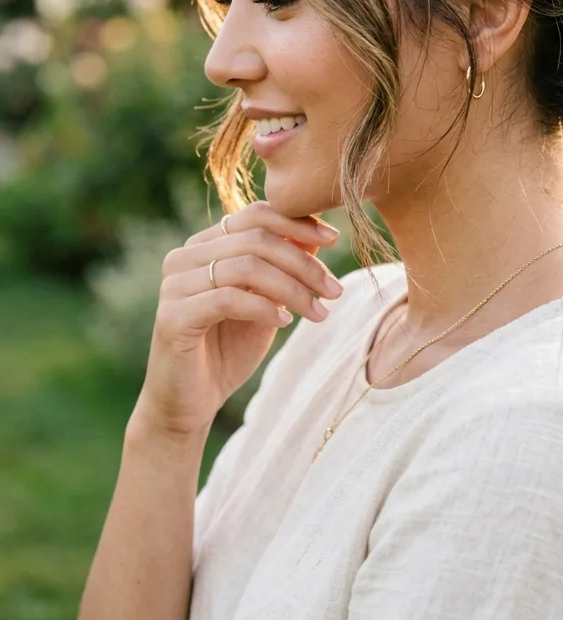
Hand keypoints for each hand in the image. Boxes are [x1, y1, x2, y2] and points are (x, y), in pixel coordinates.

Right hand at [130, 200, 342, 438]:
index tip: (334, 239)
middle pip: (256, 238)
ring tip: (319, 312)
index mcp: (205, 245)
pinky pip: (227, 299)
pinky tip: (284, 323)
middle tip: (334, 290)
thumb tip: (320, 235)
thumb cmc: (228, 350)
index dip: (297, 223)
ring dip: (292, 288)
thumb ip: (283, 268)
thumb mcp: (265, 301)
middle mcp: (184, 257)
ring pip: (246, 267)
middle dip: (303, 263)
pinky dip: (263, 307)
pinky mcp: (172, 316)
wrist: (189, 404)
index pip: (255, 215)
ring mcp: (174, 285)